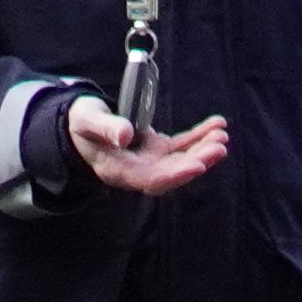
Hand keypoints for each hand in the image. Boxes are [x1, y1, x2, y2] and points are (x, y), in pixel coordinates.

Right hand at [67, 97, 231, 197]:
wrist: (81, 126)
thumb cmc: (81, 124)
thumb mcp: (87, 122)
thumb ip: (105, 128)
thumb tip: (125, 134)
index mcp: (119, 171)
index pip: (151, 179)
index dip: (176, 174)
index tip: (198, 165)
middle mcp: (138, 171)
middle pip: (173, 172)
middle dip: (198, 160)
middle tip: (219, 146)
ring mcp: (150, 161)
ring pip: (182, 160)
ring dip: (203, 149)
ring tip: (221, 134)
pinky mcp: (158, 149)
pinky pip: (182, 145)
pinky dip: (200, 136)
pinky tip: (217, 124)